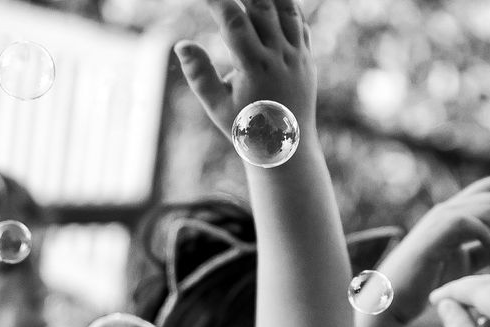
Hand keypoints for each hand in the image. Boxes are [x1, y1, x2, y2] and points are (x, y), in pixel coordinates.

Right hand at [175, 0, 314, 136]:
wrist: (286, 148)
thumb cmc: (247, 129)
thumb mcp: (218, 107)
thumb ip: (199, 75)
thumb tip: (181, 45)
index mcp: (256, 68)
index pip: (234, 21)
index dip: (217, 1)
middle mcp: (280, 58)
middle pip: (262, 7)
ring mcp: (298, 57)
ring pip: (287, 9)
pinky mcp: (307, 59)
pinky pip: (300, 23)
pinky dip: (287, 5)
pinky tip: (272, 0)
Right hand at [379, 176, 489, 322]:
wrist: (395, 298)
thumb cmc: (428, 282)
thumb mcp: (467, 264)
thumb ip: (487, 251)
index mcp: (456, 213)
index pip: (489, 187)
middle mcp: (447, 210)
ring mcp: (439, 221)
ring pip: (486, 208)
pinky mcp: (433, 236)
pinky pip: (467, 223)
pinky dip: (488, 234)